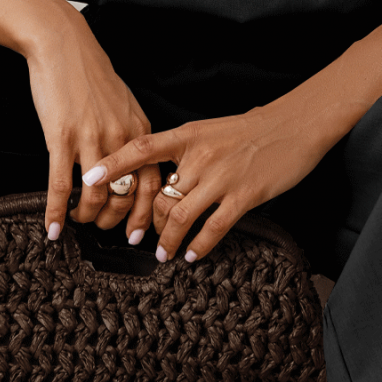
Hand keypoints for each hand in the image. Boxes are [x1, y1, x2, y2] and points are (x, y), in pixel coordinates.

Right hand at [24, 5, 162, 241]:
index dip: (144, 215)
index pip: (153, 185)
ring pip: (95, 196)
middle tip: (102, 228)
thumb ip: (131, 135)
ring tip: (77, 220)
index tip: (135, 234)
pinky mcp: (61, 137)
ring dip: (86, 217)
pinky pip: (60, 186)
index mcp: (140, 131)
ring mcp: (90, 138)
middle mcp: (120, 138)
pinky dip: (56, 212)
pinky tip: (52, 227)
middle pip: (126, 196)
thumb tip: (135, 165)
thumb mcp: (124, 104)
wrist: (63, 45)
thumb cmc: (91, 75)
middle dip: (113, 221)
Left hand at [80, 101, 327, 262]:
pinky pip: (213, 228)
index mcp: (188, 135)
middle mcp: (200, 155)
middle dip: (147, 222)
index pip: (142, 147)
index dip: (113, 163)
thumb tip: (159, 177)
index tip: (89, 178)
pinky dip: (198, 246)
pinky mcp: (244, 196)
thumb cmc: (249, 130)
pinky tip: (192, 254)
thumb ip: (183, 152)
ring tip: (163, 254)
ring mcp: (222, 177)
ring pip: (181, 216)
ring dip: (167, 240)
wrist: (292, 126)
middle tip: (139, 238)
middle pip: (160, 195)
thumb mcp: (209, 131)